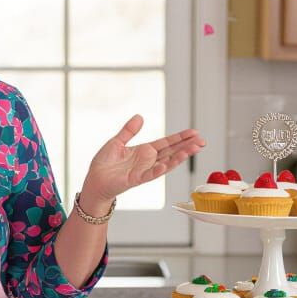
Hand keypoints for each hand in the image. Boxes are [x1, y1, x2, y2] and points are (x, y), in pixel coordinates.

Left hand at [80, 115, 204, 206]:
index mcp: (144, 151)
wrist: (94, 181)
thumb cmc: (104, 164)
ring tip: (193, 149)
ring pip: (166, 163)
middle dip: (187, 146)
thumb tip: (139, 116)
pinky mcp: (135, 179)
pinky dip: (158, 170)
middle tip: (202, 141)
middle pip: (171, 152)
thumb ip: (129, 130)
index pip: (166, 143)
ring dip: (179, 157)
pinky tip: (167, 164)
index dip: (180, 138)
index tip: (194, 132)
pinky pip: (149, 175)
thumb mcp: (116, 142)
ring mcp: (143, 171)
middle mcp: (148, 161)